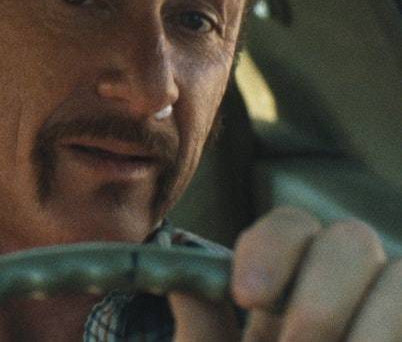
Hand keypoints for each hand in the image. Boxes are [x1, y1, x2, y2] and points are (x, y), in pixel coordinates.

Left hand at [169, 206, 401, 340]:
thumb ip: (199, 332)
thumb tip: (179, 281)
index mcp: (286, 292)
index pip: (290, 227)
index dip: (271, 248)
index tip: (246, 296)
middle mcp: (342, 294)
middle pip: (351, 239)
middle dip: (321, 299)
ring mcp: (381, 316)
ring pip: (400, 278)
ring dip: (371, 326)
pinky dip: (390, 332)